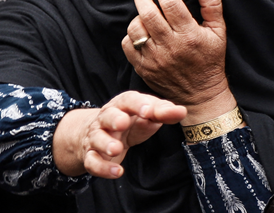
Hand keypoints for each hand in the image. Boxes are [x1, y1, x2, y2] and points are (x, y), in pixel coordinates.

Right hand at [52, 91, 186, 178]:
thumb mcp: (146, 114)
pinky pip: (93, 162)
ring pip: (97, 138)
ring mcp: (97, 137)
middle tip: (123, 123)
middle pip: (107, 116)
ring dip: (105, 143)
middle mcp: (106, 118)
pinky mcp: (92, 155)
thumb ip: (162, 112)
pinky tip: (117, 172)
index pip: (128, 100)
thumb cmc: (130, 121)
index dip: (138, 104)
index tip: (149, 111)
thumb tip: (181, 111)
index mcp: (122, 104)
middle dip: (114, 119)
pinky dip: (103, 168)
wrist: (98, 133)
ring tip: (116, 149)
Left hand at [122, 0, 232, 122]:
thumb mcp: (219, 31)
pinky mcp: (143, 69)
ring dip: (136, 15)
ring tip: (143, 11)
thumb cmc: (211, 59)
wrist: (201, 94)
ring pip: (135, 29)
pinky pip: (127, 45)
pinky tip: (140, 31)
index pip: (170, 4)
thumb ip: (212, 4)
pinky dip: (130, 34)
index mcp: (190, 35)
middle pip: (148, 14)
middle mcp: (170, 47)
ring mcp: (154, 59)